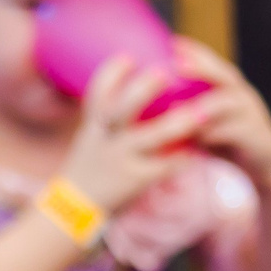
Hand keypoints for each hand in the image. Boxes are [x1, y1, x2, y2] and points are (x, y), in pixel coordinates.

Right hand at [59, 56, 214, 214]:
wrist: (70, 214)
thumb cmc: (85, 174)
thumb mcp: (88, 142)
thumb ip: (105, 124)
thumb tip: (126, 103)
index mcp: (93, 128)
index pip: (97, 94)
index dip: (112, 73)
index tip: (128, 57)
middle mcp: (104, 140)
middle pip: (121, 109)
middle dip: (142, 91)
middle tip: (164, 72)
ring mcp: (119, 161)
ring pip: (149, 138)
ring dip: (176, 124)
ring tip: (199, 112)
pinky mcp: (134, 181)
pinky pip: (162, 168)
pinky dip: (180, 158)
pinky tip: (196, 152)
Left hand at [167, 40, 270, 191]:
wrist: (265, 168)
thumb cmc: (229, 144)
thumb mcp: (207, 124)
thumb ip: (188, 112)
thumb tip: (152, 106)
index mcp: (232, 90)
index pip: (214, 64)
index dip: (196, 51)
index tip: (173, 41)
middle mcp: (243, 97)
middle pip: (225, 75)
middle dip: (202, 67)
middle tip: (177, 63)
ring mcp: (252, 116)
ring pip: (228, 103)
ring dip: (203, 104)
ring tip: (179, 105)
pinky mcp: (257, 137)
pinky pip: (235, 131)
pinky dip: (214, 133)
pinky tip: (196, 137)